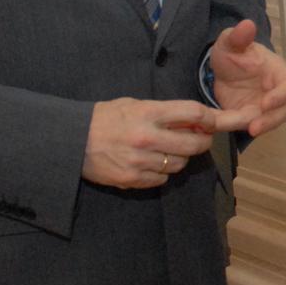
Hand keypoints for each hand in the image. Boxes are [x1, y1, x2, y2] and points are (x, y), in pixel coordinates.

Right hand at [83, 98, 223, 188]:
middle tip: (201, 138)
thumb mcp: (135, 105)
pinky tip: (151, 164)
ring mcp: (140, 161)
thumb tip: (198, 119)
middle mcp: (147, 137)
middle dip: (203, 141)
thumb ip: (165, 112)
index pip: (193, 112)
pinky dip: (162, 172)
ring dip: (181, 157)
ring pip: (180, 164)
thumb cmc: (106, 118)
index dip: (210, 118)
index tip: (214, 121)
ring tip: (169, 150)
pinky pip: (162, 179)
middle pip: (194, 144)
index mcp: (148, 113)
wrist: (71, 140)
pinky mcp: (132, 179)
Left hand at [208, 19, 285, 138]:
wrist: (223, 70)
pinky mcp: (250, 118)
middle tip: (253, 127)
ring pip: (267, 123)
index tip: (265, 103)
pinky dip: (232, 128)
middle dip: (269, 121)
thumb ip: (238, 36)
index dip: (281, 96)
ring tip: (235, 130)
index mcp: (279, 73)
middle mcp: (276, 94)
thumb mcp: (230, 43)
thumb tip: (247, 24)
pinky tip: (216, 126)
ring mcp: (264, 109)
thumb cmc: (235, 54)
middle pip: (282, 111)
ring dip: (253, 129)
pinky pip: (245, 125)